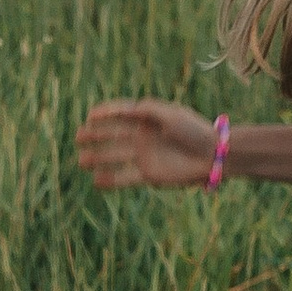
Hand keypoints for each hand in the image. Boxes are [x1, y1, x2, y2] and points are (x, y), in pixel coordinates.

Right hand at [75, 98, 216, 190]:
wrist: (213, 156)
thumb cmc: (194, 131)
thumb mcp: (171, 114)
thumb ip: (147, 110)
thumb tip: (126, 109)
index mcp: (148, 119)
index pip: (121, 113)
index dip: (105, 113)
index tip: (90, 116)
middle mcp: (143, 136)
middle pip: (113, 135)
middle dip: (95, 135)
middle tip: (78, 137)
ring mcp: (145, 156)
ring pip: (115, 156)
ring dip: (98, 158)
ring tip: (81, 161)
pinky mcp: (149, 175)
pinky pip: (125, 177)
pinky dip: (111, 179)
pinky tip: (95, 181)